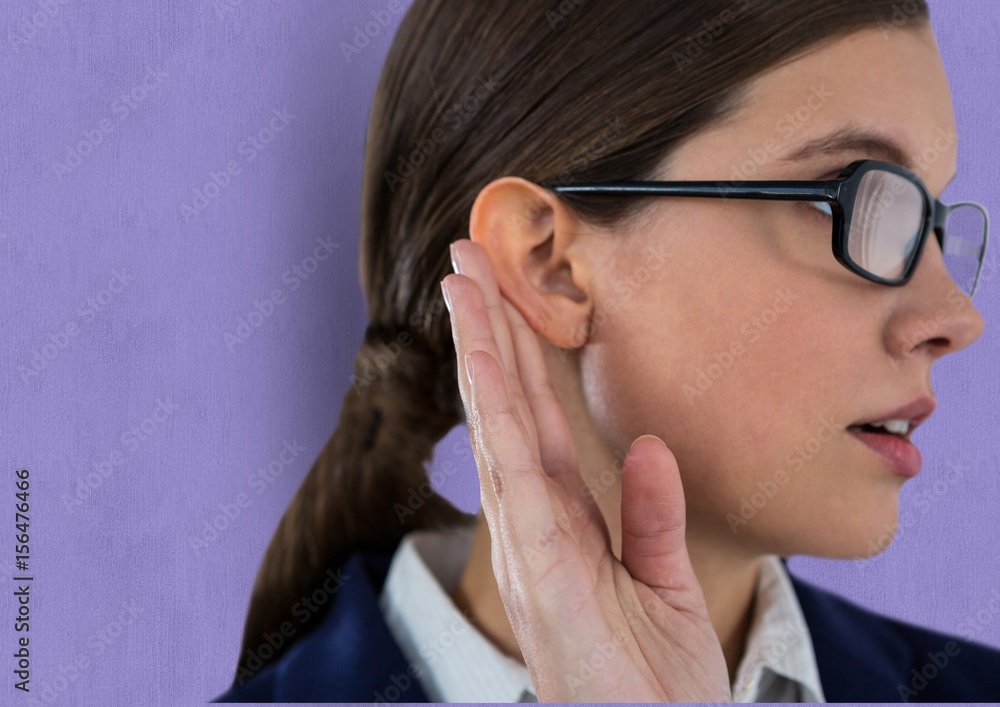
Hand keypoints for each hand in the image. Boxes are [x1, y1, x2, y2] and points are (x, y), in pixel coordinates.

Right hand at [441, 239, 732, 701]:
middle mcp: (533, 526)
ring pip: (497, 427)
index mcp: (562, 525)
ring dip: (480, 352)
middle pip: (505, 410)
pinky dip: (495, 411)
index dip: (518, 358)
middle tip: (466, 260)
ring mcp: (529, 544)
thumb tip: (647, 446)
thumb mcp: (665, 587)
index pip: (533, 424)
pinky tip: (484, 357)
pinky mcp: (539, 567)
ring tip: (464, 283)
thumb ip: (653, 516)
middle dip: (486, 333)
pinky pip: (514, 473)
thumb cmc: (654, 684)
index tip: (504, 297)